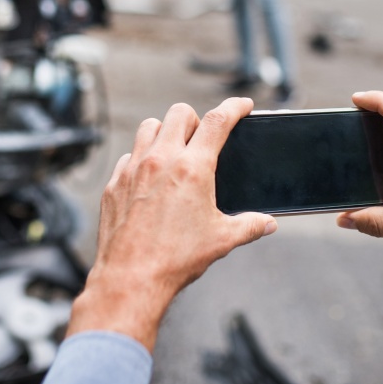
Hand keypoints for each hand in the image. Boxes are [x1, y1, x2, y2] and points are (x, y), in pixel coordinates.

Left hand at [67, 98, 276, 350]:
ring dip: (164, 132)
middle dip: (194, 119)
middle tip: (200, 138)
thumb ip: (249, 226)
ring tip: (173, 151)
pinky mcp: (114, 182)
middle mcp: (161, 160)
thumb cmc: (176, 259)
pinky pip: (128, 156)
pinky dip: (140, 159)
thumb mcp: (221, 240)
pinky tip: (148, 179)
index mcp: (193, 168)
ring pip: (149, 126)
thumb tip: (267, 224)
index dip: (234, 107)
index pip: (218, 121)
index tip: (242, 105)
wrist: (130, 278)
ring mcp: (134, 168)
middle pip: (179, 112)